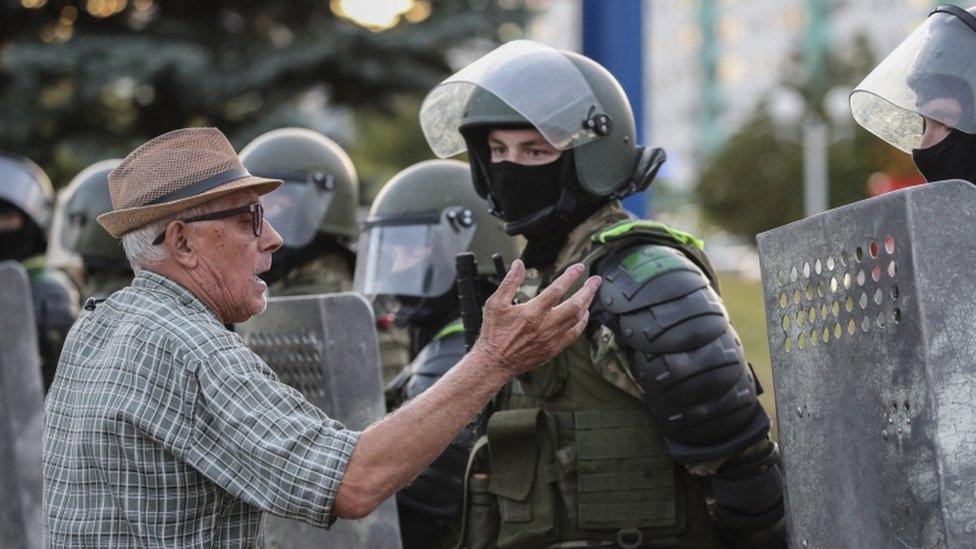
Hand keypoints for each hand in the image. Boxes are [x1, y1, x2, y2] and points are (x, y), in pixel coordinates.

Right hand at [473, 259, 601, 376]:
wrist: (495, 362)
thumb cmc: (494, 332)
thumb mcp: (495, 303)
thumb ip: (510, 282)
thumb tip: (519, 264)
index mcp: (532, 312)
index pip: (557, 289)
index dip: (570, 276)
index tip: (579, 267)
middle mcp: (545, 325)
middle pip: (575, 305)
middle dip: (588, 290)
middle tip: (596, 280)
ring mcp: (551, 339)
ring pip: (577, 320)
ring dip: (587, 304)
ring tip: (590, 293)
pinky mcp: (553, 349)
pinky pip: (574, 334)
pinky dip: (582, 323)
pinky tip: (584, 315)